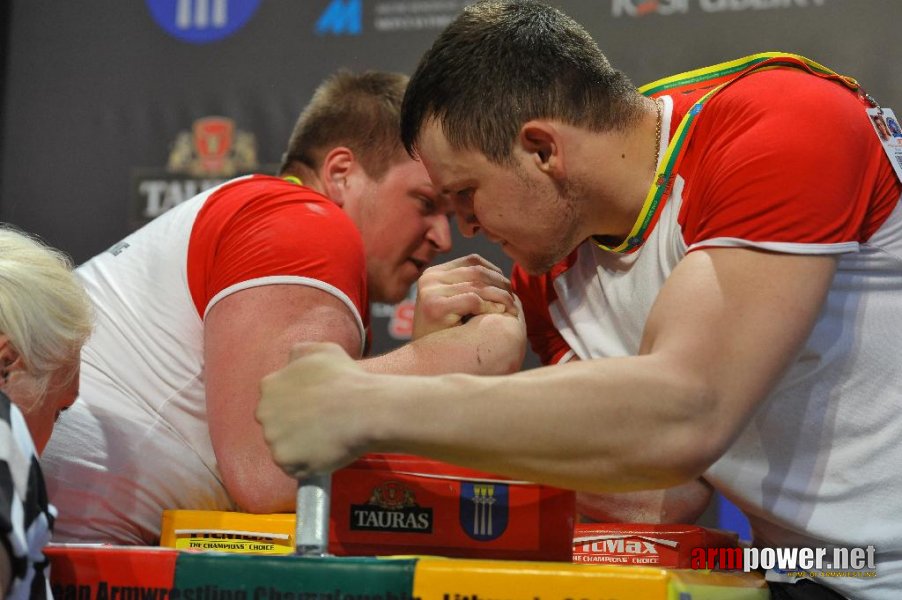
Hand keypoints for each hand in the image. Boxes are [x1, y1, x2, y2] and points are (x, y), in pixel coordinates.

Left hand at [256, 343, 369, 478]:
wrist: (364, 409)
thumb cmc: (346, 378)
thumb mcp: (323, 350)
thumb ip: (300, 352)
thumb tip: (292, 359)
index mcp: (269, 385)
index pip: (274, 400)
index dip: (295, 405)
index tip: (313, 408)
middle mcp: (264, 412)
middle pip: (275, 424)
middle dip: (292, 426)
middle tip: (319, 425)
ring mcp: (273, 438)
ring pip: (283, 447)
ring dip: (299, 446)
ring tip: (325, 441)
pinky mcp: (285, 461)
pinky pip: (293, 467)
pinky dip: (306, 464)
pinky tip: (324, 453)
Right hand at [412, 254, 517, 339]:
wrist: (423, 361)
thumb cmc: (444, 334)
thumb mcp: (455, 303)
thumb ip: (470, 288)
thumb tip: (504, 280)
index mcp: (434, 273)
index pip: (473, 261)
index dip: (495, 272)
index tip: (507, 288)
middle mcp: (429, 278)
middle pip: (477, 271)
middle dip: (501, 285)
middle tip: (513, 301)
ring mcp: (430, 291)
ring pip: (478, 285)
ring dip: (500, 297)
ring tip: (510, 309)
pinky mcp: (434, 307)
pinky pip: (473, 300)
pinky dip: (489, 307)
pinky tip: (497, 316)